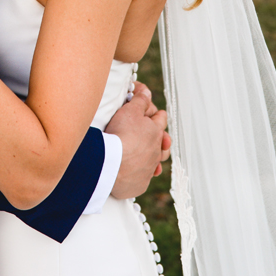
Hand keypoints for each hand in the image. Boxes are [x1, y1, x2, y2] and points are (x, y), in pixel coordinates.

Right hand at [106, 84, 167, 199]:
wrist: (111, 165)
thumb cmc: (120, 136)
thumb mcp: (129, 110)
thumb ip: (140, 100)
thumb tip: (146, 91)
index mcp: (156, 131)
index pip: (161, 117)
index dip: (153, 111)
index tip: (144, 107)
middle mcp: (157, 150)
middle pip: (163, 141)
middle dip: (158, 136)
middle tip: (150, 132)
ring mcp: (150, 168)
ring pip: (157, 160)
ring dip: (154, 156)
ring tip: (149, 154)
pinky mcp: (141, 183)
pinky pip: (144, 177)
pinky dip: (141, 172)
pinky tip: (136, 171)